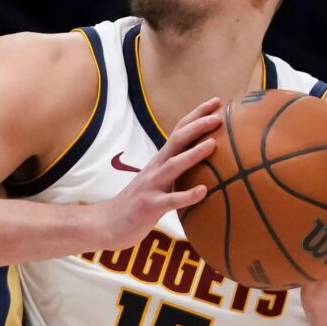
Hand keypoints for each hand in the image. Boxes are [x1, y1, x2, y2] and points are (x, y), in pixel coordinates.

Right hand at [88, 98, 222, 250]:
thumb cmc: (139, 202)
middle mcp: (156, 168)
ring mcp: (152, 186)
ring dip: (193, 154)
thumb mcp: (158, 180)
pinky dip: (187, 195)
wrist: (107, 223)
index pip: (179, 131)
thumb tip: (202, 161)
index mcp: (160, 160)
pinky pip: (170, 200)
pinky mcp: (150, 206)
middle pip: (177, 140)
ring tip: (213, 144)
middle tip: (219, 116)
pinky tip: (203, 191)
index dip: (197, 115)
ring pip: (173, 166)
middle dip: (198, 126)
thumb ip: (176, 170)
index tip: (216, 102)